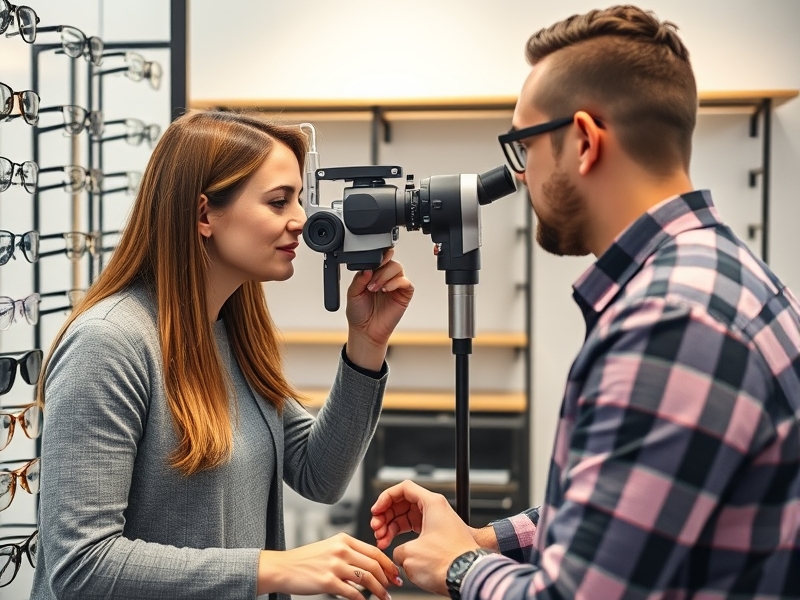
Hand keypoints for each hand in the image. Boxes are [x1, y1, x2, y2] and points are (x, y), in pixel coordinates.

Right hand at [257, 532, 401, 599]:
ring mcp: (334, 565)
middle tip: (394, 587)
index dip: (388, 564)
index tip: (395, 573)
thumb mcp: (330, 547)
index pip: (374, 551)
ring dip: (379, 590)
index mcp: (343, 539)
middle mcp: (341, 550)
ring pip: (367, 578)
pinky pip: (353, 593)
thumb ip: (350, 552)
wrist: (283, 567)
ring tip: (384, 597)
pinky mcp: (328, 582)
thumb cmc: (306, 560)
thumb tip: (371, 565)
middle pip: (374, 565)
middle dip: (388, 578)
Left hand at [345, 249, 413, 370]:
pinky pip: (405, 282)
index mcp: (373, 274)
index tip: (374, 258)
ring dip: (385, 276)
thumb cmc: (359, 313)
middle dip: (380, 269)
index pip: (379, 258)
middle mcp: (385, 277)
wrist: (365, 330)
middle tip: (370, 283)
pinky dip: (396, 283)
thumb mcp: (353, 293)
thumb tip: (368, 268)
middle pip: (390, 261)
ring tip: (375, 288)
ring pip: (397, 268)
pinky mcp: (404, 294)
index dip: (378, 256)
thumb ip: (359, 279)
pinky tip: (386, 289)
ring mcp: (395, 285)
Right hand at [371, 487, 497, 551]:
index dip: (385, 498)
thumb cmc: (449, 562)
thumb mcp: (411, 553)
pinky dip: (402, 536)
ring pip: (407, 517)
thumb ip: (397, 548)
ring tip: (382, 541)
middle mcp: (436, 509)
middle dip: (386, 516)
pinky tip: (393, 546)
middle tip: (376, 529)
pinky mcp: (438, 536)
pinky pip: (415, 529)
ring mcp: (438, 522)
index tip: (376, 511)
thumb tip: (398, 554)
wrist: (469, 575)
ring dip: (392, 528)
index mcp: (432, 503)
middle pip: (404, 503)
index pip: (403, 488)